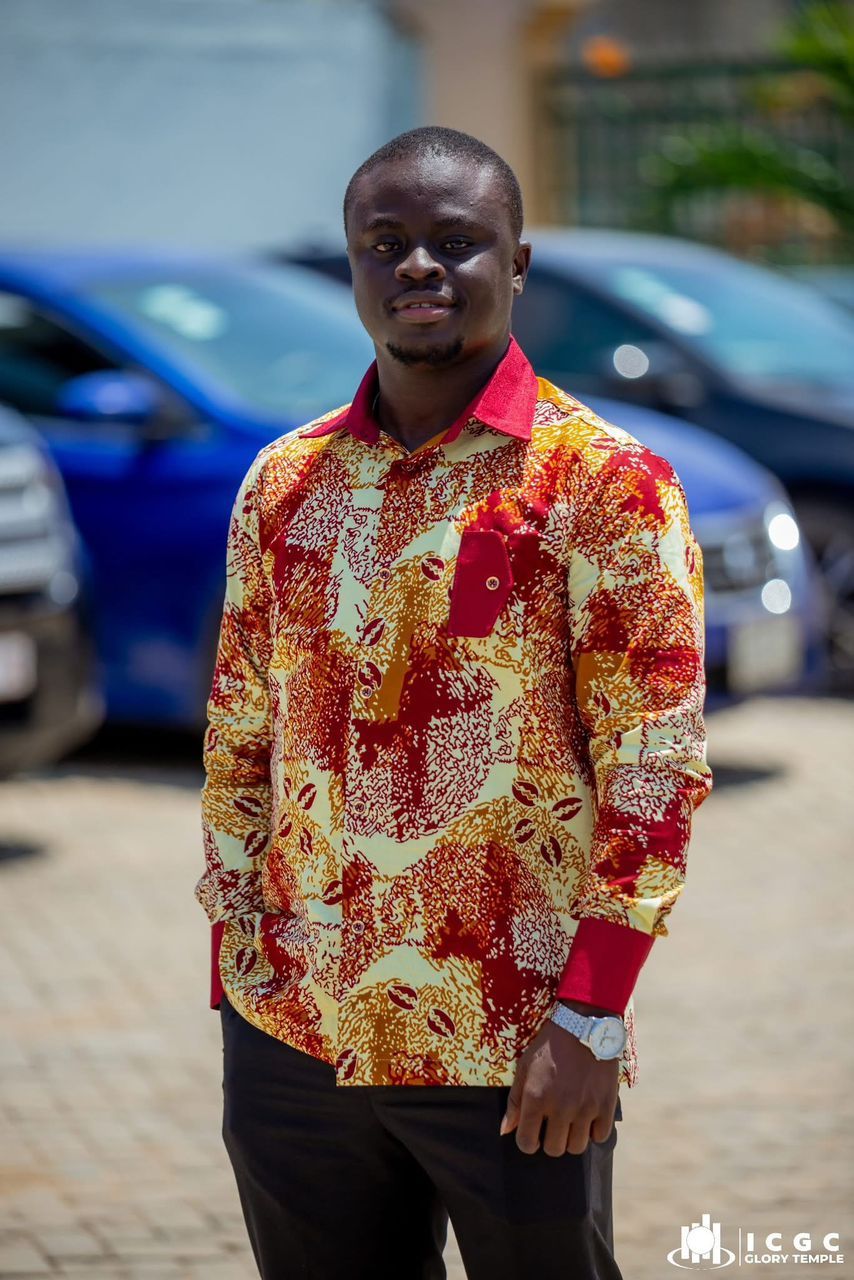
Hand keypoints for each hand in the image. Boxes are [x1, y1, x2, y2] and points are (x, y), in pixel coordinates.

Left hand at [500, 1007, 618, 1156]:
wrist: (584, 1025)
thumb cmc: (550, 1045)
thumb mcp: (525, 1066)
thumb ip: (515, 1101)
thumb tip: (505, 1130)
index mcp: (536, 1098)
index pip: (527, 1143)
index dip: (528, 1141)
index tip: (533, 1133)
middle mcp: (560, 1108)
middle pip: (554, 1150)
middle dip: (551, 1140)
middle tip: (554, 1125)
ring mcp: (585, 1108)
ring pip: (577, 1147)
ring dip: (572, 1137)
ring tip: (572, 1121)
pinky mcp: (606, 1105)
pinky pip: (600, 1136)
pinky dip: (594, 1131)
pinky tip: (589, 1116)